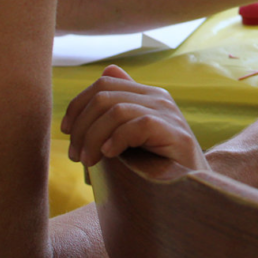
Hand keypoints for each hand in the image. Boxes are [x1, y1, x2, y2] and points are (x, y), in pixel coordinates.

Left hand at [61, 65, 207, 170]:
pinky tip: (110, 155)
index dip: (77, 105)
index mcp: (147, 94)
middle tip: (76, 155)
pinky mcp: (173, 131)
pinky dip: (117, 140)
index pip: (104, 83)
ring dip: (93, 138)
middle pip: (104, 96)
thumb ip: (120, 108)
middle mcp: (158, 97)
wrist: (191, 187)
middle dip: (81, 127)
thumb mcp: (133, 133)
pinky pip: (136, 125)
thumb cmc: (157, 163)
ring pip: (115, 111)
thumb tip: (107, 70)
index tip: (66, 132)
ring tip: (89, 161)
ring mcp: (168, 113)